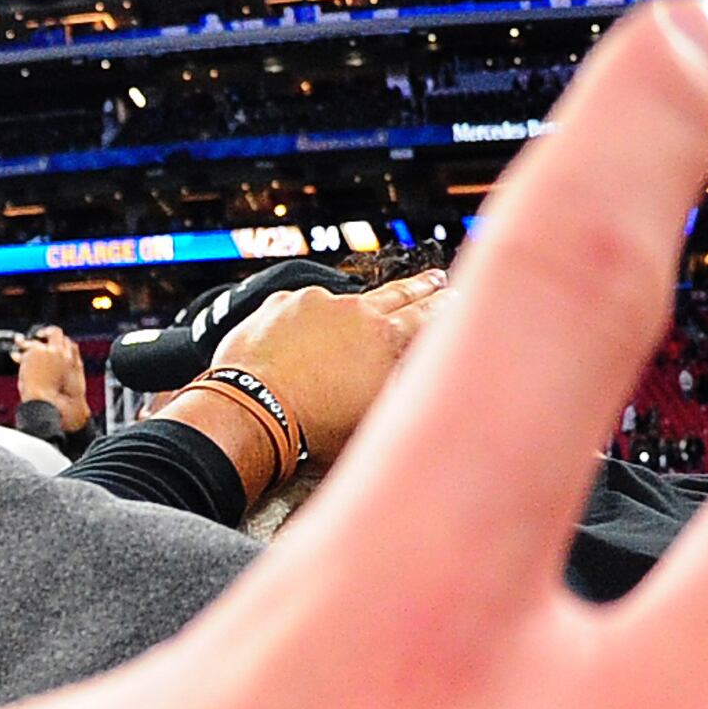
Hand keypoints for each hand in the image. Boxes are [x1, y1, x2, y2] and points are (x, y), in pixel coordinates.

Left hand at [211, 269, 444, 475]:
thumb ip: (401, 391)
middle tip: (434, 279)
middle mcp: (353, 311)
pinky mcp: (279, 305)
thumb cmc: (312, 428)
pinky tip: (301, 338)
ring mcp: (313, 304)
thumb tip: (416, 383)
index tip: (455, 298)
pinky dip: (305, 319)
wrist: (252, 411)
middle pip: (396, 293)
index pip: (426, 315)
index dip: (445, 306)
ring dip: (354, 309)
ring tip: (360, 316)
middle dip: (420, 287)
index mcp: (385, 337)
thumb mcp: (376, 420)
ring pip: (343, 300)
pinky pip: (300, 307)